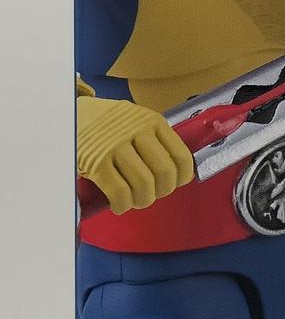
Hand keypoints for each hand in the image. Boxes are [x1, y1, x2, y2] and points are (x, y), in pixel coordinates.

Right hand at [77, 97, 193, 213]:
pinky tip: (119, 204)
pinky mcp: (96, 162)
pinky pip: (120, 192)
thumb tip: (176, 173)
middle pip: (164, 173)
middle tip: (152, 193)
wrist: (68, 113)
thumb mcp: (135, 120)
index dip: (181, 178)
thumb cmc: (106, 124)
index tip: (174, 183)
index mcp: (151, 121)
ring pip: (144, 184)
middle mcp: (136, 131)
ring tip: (135, 200)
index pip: (181, 156)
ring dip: (142, 200)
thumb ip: (154, 139)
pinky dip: (123, 205)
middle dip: (162, 191)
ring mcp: (115, 146)